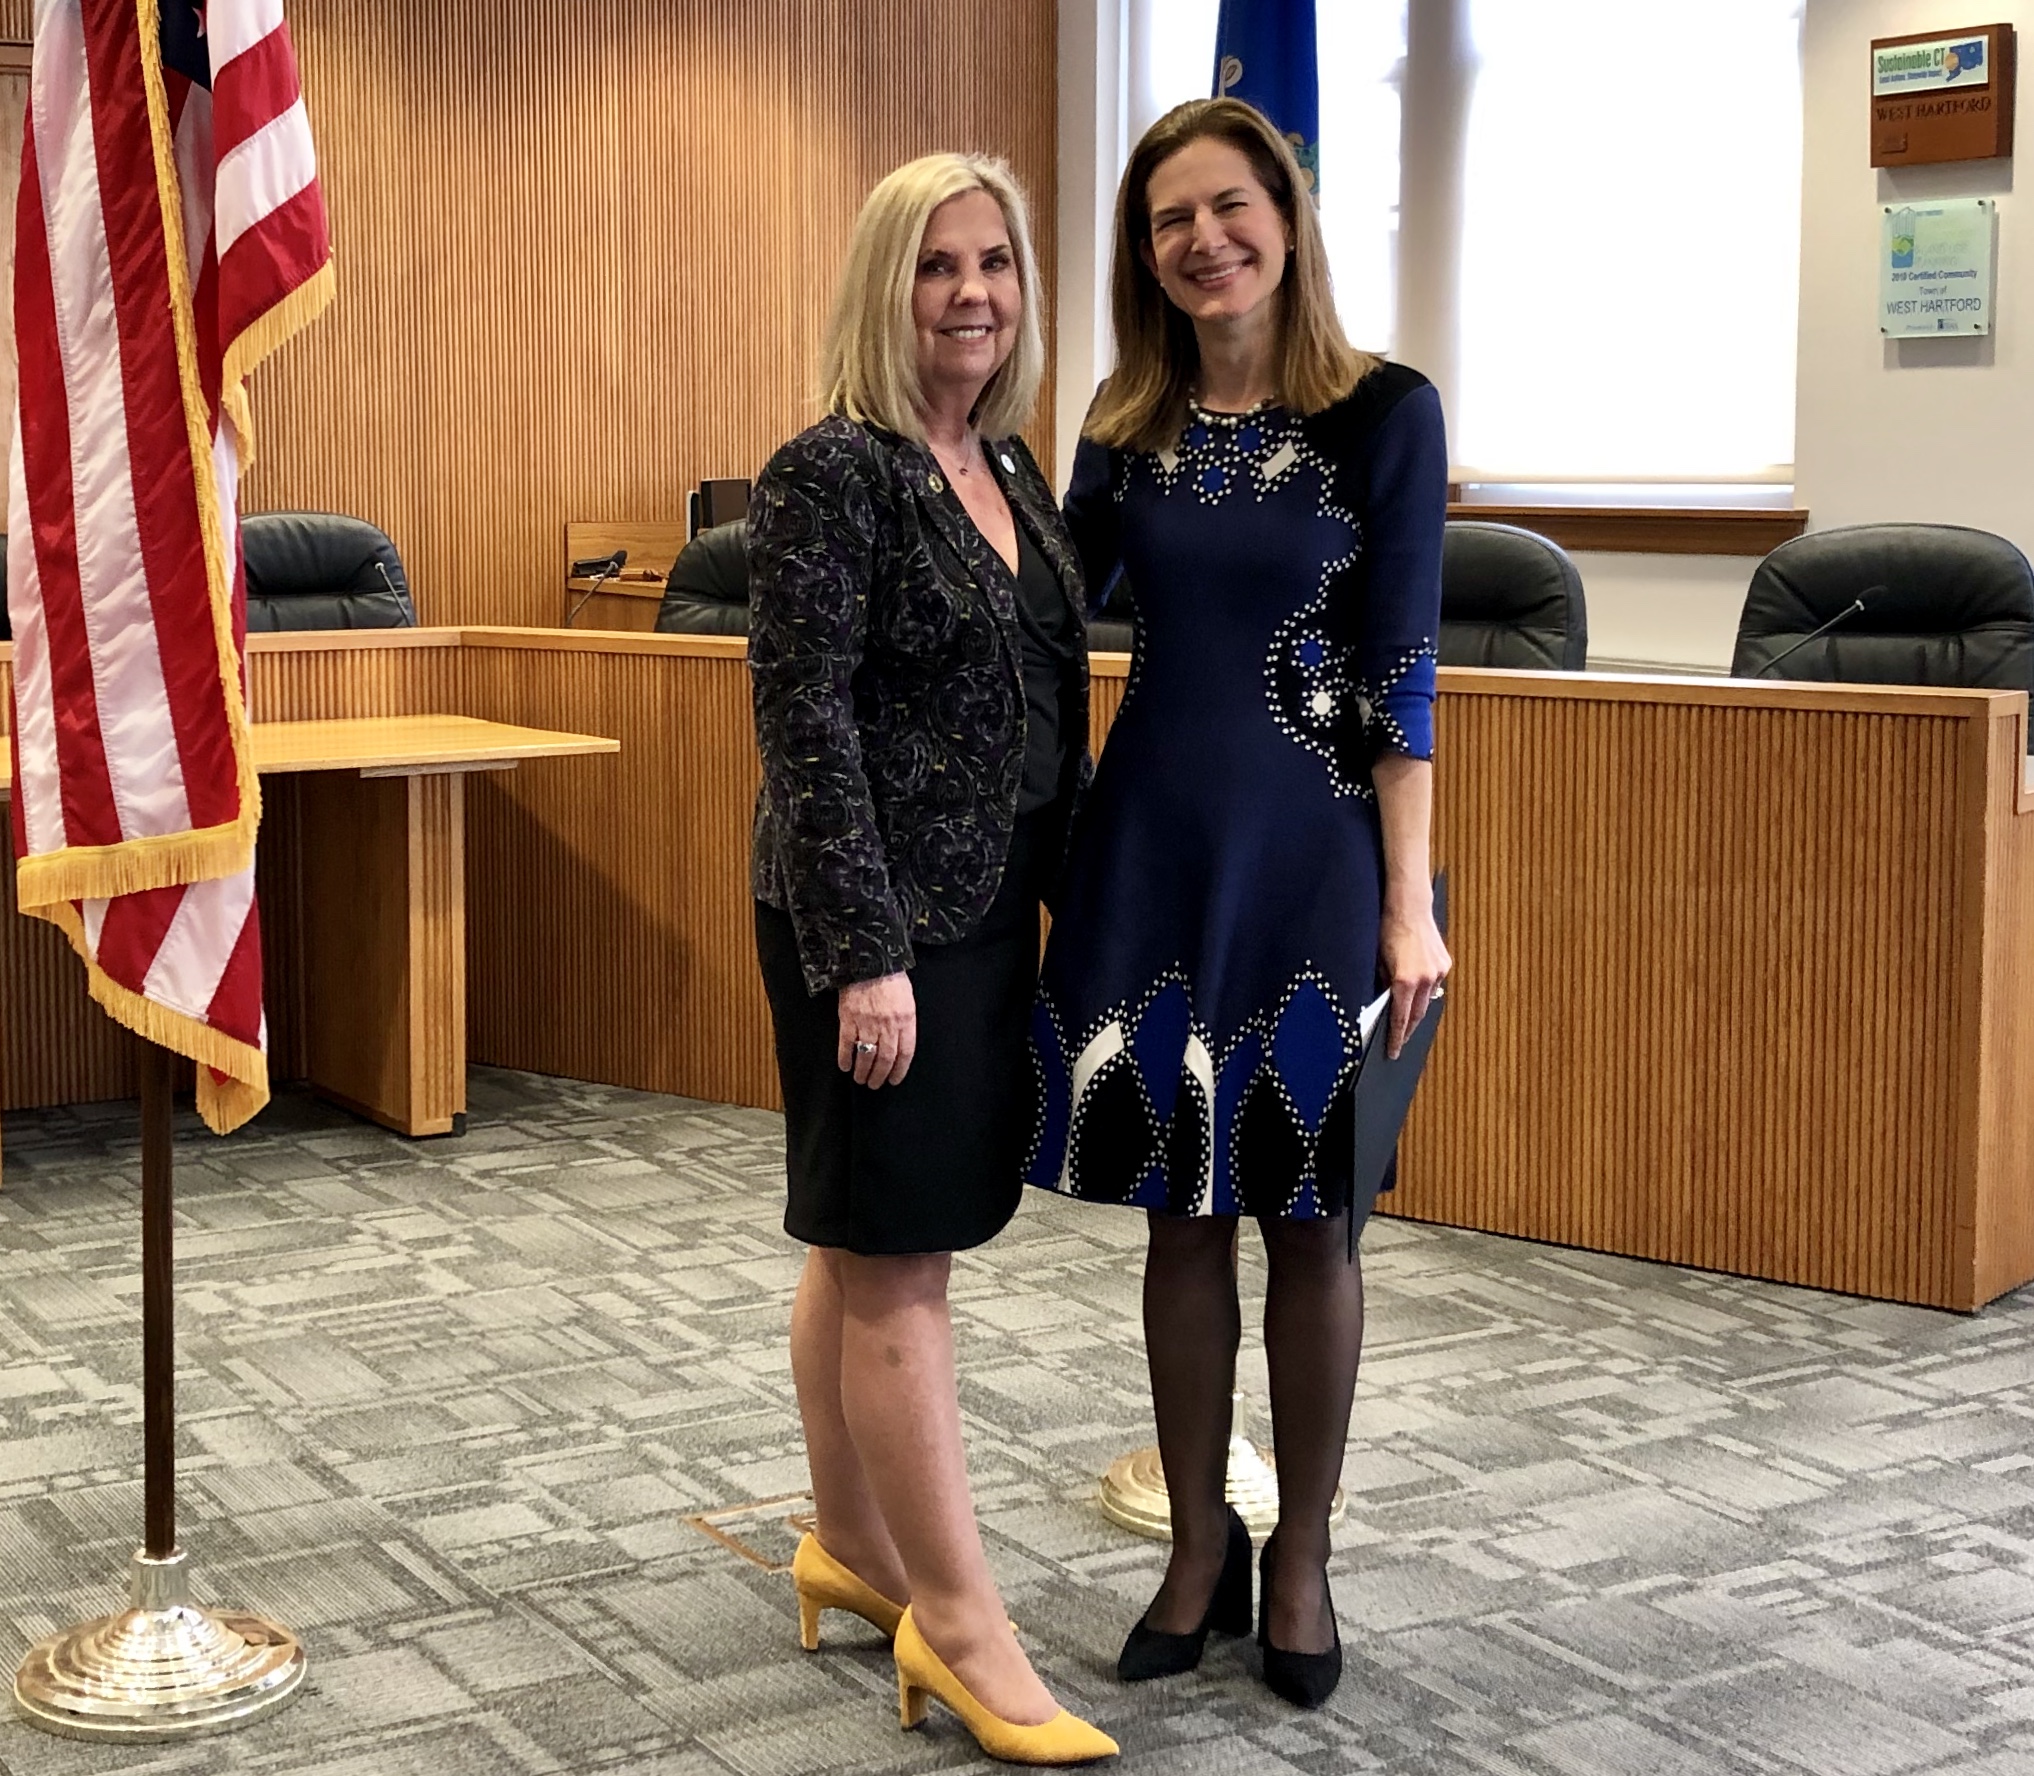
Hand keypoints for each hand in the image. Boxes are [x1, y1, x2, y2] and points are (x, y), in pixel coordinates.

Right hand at [837, 972, 916, 1088]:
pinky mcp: (848, 1018)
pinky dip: (845, 1058)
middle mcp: (887, 1025)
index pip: (905, 1053)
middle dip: (880, 1076)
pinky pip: (846, 1044)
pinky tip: (844, 1066)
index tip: (894, 1080)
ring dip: (863, 1071)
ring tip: (861, 1080)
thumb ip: (905, 1021)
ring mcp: (867, 1023)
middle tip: (875, 1085)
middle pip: (885, 1059)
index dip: (899, 1070)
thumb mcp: (907, 999)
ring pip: (866, 1055)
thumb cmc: (891, 977)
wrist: (869, 959)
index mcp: (905, 1019)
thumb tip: (901, 1043)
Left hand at [1379, 888, 1449, 1059]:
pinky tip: (1416, 990)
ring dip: (1416, 1008)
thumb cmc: (1387, 930)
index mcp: (1404, 981)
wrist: (1409, 906)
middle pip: (1417, 1014)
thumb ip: (1382, 984)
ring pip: (1427, 1000)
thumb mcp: (1376, 960)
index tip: (1392, 1052)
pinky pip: (1434, 984)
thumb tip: (1384, 1002)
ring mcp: (1438, 972)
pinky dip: (1425, 990)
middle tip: (1399, 1040)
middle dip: (1408, 1029)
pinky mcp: (1444, 963)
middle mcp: (1425, 980)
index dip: (1396, 1038)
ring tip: (1406, 1018)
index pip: (1400, 1019)